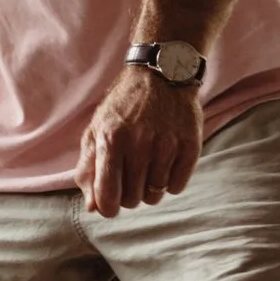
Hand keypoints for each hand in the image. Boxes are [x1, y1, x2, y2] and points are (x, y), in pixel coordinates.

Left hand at [75, 63, 202, 214]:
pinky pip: (177, 186)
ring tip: (147, 167)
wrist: (161, 73)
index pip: (108, 195)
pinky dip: (170, 182)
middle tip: (130, 175)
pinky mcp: (190, 145)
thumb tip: (93, 207)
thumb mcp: (96, 129)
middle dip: (128, 194)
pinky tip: (165, 164)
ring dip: (149, 188)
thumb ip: (89, 168)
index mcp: (111, 139)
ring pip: (155, 195)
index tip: (110, 204)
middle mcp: (139, 143)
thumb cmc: (123, 105)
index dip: (107, 208)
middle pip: (132, 199)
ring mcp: (167, 145)